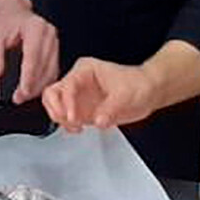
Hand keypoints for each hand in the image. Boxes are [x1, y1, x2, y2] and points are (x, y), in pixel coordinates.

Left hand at [0, 2, 57, 103]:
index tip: (21, 92)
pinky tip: (34, 90)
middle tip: (19, 98)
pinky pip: (53, 70)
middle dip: (33, 86)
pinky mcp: (55, 50)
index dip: (28, 78)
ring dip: (39, 87)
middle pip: (45, 67)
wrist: (14, 11)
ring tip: (24, 96)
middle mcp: (49, 34)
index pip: (34, 57)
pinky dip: (44, 82)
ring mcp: (54, 42)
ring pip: (51, 71)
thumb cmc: (6, 21)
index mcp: (35, 27)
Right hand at [41, 57, 161, 131]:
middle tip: (69, 121)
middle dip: (57, 109)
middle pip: (52, 93)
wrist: (148, 92)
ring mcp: (78, 97)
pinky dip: (67, 125)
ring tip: (75, 126)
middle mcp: (78, 82)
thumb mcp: (126, 95)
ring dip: (60, 118)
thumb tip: (98, 121)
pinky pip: (65, 118)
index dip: (67, 102)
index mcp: (85, 70)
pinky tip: (79, 129)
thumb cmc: (138, 84)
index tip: (73, 117)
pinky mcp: (82, 110)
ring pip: (54, 105)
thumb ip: (111, 108)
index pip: (66, 85)